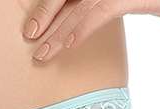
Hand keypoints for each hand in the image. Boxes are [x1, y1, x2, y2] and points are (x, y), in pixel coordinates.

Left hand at [22, 0, 159, 61]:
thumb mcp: (128, 0)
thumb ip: (102, 6)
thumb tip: (72, 30)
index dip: (49, 7)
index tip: (33, 30)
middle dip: (47, 14)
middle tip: (30, 37)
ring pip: (81, 3)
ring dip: (60, 29)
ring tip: (43, 52)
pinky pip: (103, 8)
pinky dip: (83, 27)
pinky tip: (70, 44)